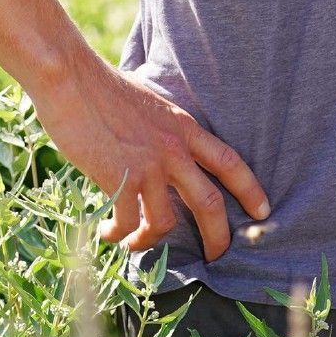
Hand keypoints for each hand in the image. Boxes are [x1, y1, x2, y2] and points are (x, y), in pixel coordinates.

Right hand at [30, 59, 268, 259]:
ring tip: (135, 244)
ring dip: (151, 241)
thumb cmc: (103, 87)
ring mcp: (148, 165)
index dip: (250, 190)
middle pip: (210, 203)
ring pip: (166, 222)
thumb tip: (157, 142)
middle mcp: (173, 149)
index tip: (263, 211)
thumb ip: (161, 126)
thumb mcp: (149, 100)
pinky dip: (119, 235)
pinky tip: (108, 233)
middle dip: (218, 237)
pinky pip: (128, 222)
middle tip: (218, 257)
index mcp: (184, 127)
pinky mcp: (120, 178)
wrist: (72, 79)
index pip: (229, 162)